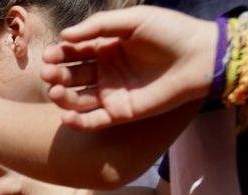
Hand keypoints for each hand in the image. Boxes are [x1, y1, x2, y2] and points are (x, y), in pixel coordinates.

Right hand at [42, 6, 217, 128]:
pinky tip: (67, 117)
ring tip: (55, 93)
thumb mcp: (133, 20)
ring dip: (62, 97)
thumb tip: (64, 36)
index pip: (74, 52)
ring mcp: (111, 93)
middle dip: (56, 75)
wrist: (200, 57)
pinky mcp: (121, 113)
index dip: (59, 54)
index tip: (49, 55)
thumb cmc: (170, 32)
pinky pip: (94, 121)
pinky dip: (78, 122)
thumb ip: (99, 25)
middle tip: (48, 74)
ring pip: (78, 99)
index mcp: (106, 48)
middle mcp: (105, 72)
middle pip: (71, 76)